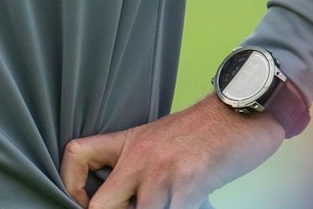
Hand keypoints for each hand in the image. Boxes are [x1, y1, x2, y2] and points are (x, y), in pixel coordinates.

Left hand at [60, 94, 283, 207]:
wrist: (242, 112)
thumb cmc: (205, 131)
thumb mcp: (159, 139)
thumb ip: (137, 164)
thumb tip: (127, 198)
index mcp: (128, 142)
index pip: (76, 154)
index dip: (70, 184)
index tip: (84, 201)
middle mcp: (139, 158)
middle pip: (100, 205)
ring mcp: (163, 173)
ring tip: (161, 206)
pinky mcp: (190, 185)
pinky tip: (185, 205)